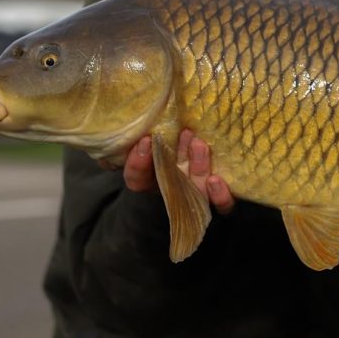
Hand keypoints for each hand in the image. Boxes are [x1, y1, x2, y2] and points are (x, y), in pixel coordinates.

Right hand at [118, 130, 235, 214]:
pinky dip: (220, 196)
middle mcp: (173, 187)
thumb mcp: (144, 133)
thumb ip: (128, 136)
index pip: (137, 179)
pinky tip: (217, 180)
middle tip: (182, 134)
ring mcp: (197, 191)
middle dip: (173, 162)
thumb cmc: (166, 134)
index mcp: (151, 177)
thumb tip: (116, 138)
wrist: (201, 133)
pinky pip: (222, 205)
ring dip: (197, 168)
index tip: (145, 140)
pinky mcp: (219, 192)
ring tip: (199, 144)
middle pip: (170, 185)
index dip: (138, 164)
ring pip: (195, 190)